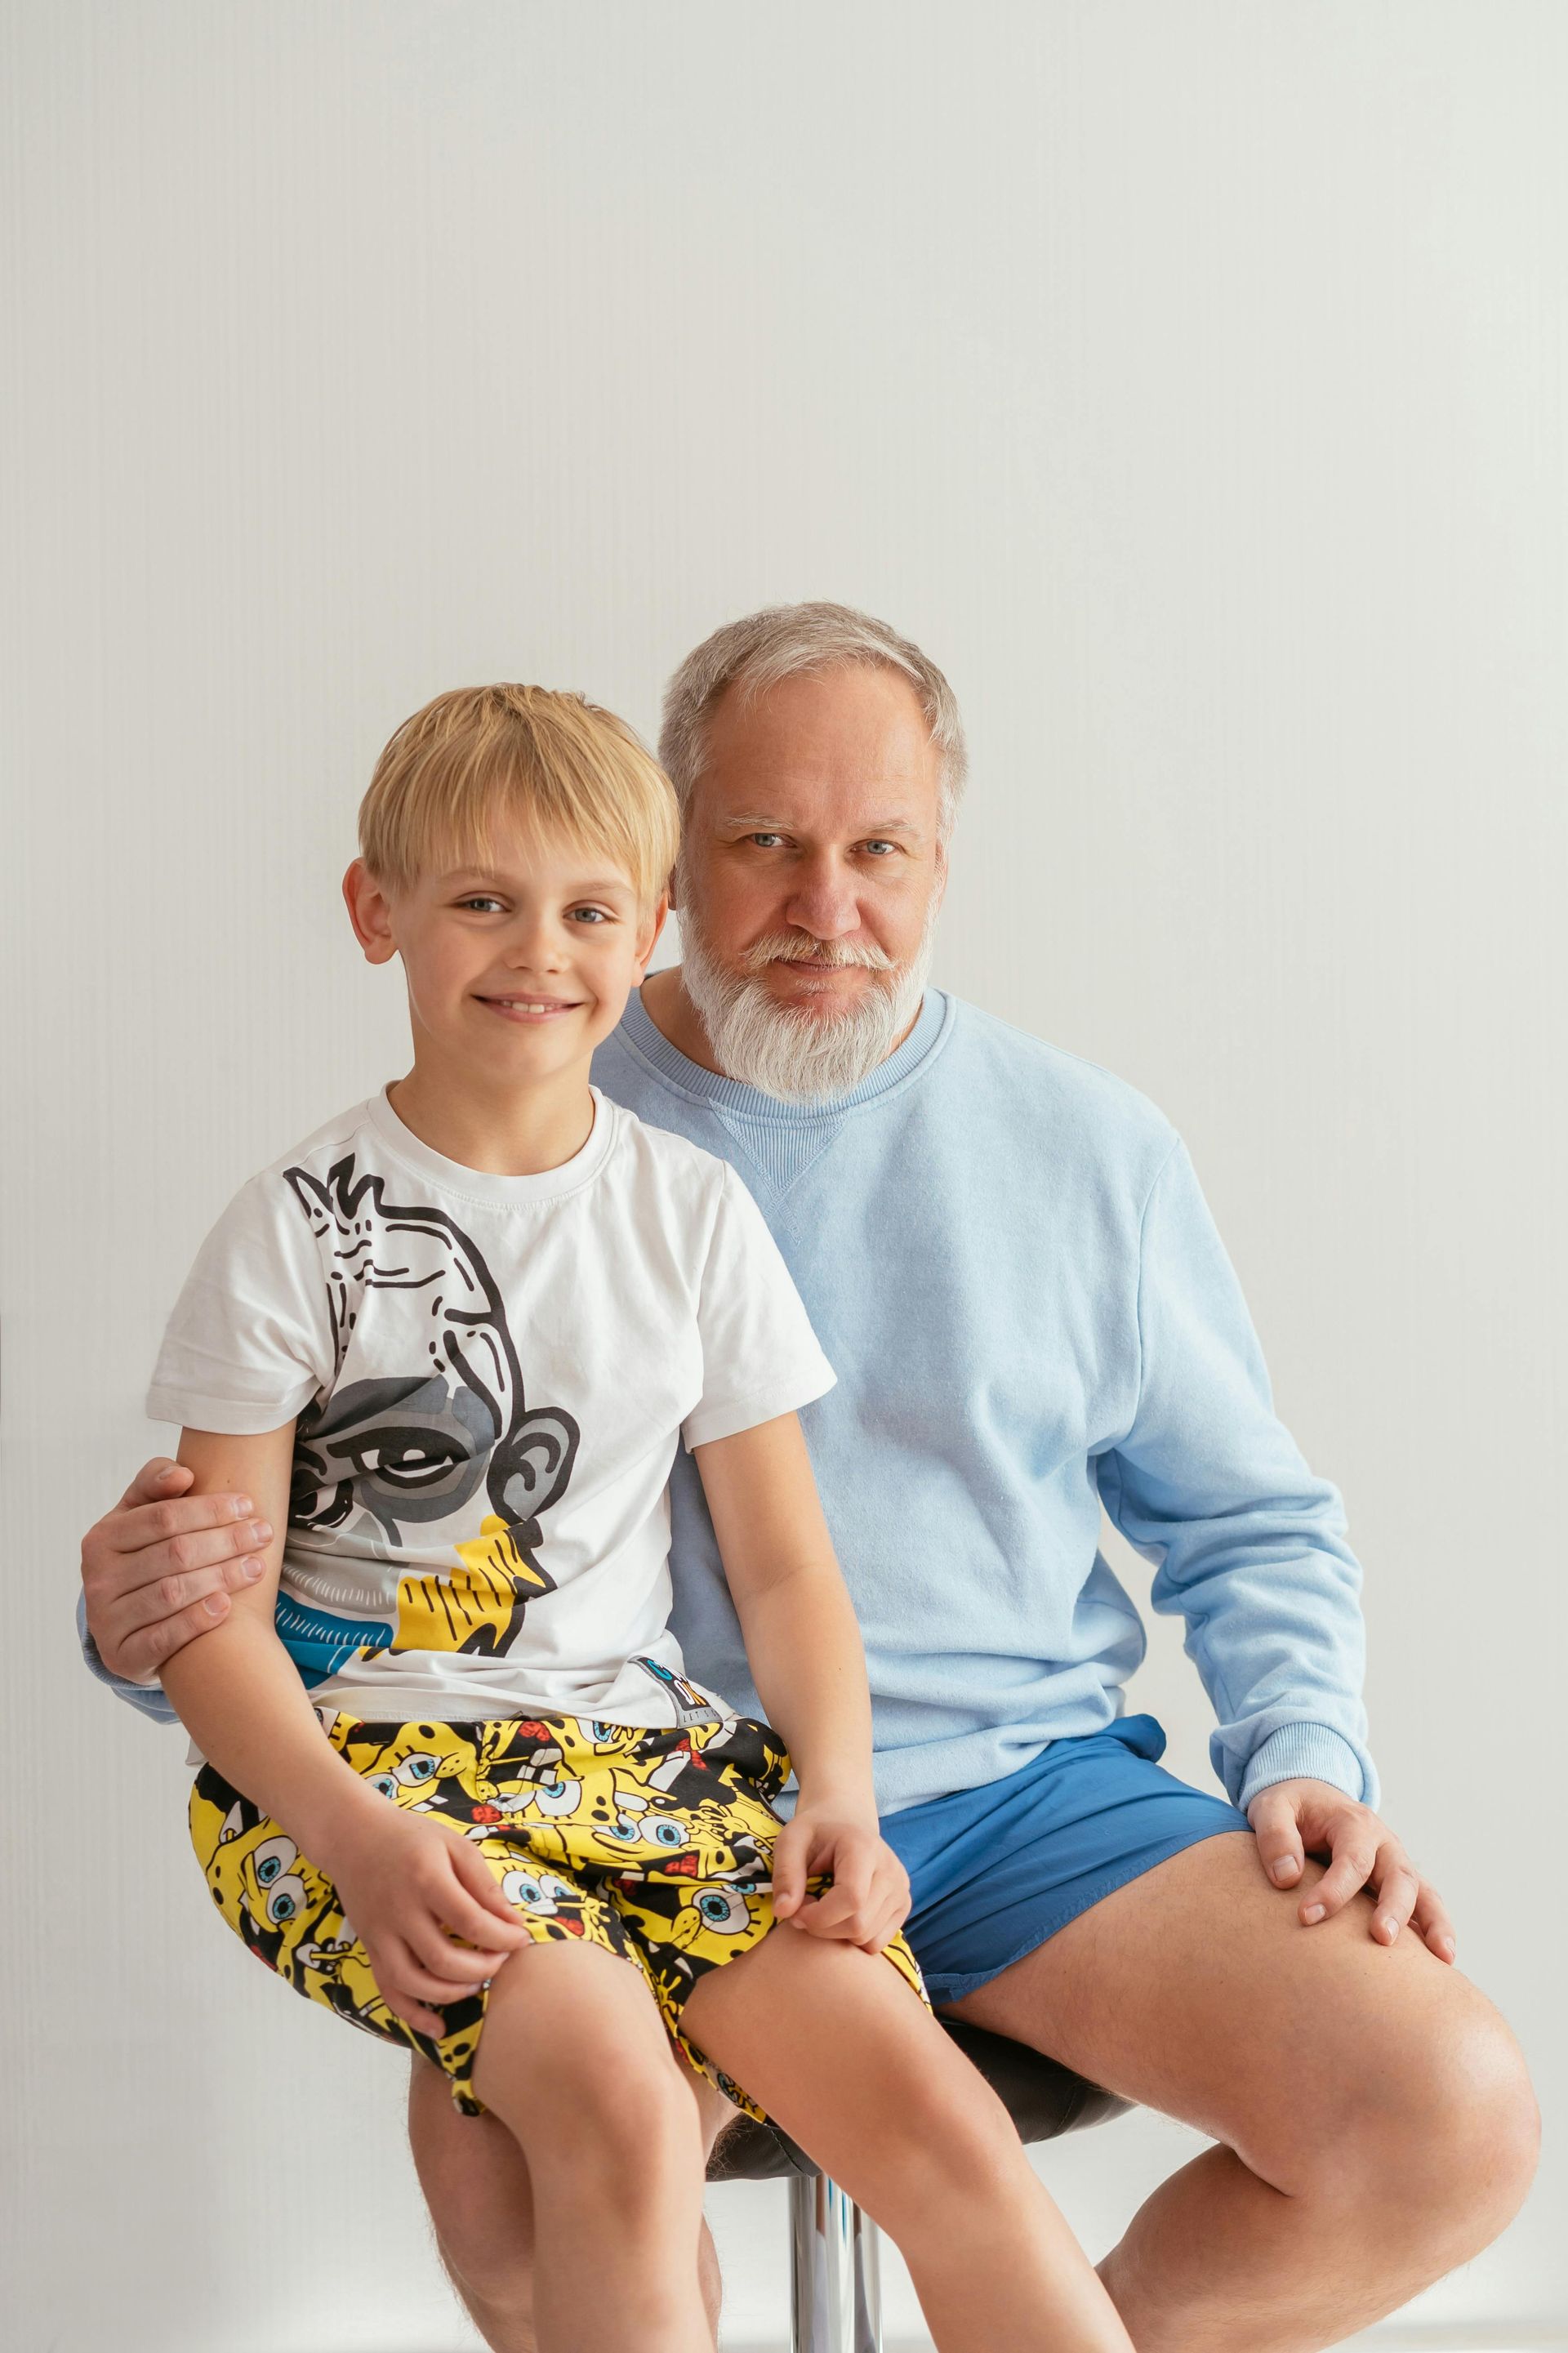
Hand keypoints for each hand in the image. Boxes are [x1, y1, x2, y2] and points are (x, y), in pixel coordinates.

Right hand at [82, 1459, 272, 1681]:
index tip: (247, 1504)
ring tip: (256, 1567)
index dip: (210, 1510)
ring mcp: (106, 1620)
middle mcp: (98, 1579)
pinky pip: (163, 1638)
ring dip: (221, 1577)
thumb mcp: (137, 1515)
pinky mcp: (122, 1656)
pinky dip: (196, 1620)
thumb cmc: (140, 1556)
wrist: (122, 1623)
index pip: (164, 1518)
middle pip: (174, 1554)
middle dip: (225, 1541)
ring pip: (172, 1593)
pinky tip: (225, 1606)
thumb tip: (183, 1474)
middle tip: (262, 1534)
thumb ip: (154, 1484)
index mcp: (102, 1538)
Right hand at [314, 1796, 531, 2037]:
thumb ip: (482, 1884)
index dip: (501, 1937)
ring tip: (476, 1984)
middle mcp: (399, 1912)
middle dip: (481, 1968)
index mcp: (425, 1880)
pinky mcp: (369, 1949)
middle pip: (443, 1959)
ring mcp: (380, 1935)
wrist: (353, 1836)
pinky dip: (412, 2016)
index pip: (469, 1921)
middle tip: (500, 1960)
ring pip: (413, 1983)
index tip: (521, 1939)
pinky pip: (388, 1991)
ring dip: (451, 1993)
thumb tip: (512, 1921)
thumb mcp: (454, 1845)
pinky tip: (438, 2029)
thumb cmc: (411, 1837)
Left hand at [770, 1800, 910, 1955]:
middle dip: (823, 1928)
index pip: (851, 1899)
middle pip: (859, 1925)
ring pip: (868, 1938)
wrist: (845, 1822)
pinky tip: (841, 1916)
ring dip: (837, 1934)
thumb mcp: (790, 1841)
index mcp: (864, 1848)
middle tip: (805, 1909)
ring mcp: (901, 1888)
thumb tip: (784, 1912)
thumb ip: (785, 1874)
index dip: (818, 1917)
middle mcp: (891, 1869)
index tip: (795, 1911)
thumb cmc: (816, 1833)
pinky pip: (878, 1942)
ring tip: (822, 1909)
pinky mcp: (903, 1904)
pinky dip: (854, 1938)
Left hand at [1247, 1776, 1455, 1962]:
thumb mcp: (1272, 1808)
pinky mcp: (1396, 1883)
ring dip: (1433, 1924)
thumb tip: (1286, 1878)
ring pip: (1424, 1892)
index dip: (1333, 1891)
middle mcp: (1383, 1843)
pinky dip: (1434, 1929)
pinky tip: (1441, 1962)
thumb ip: (1275, 1837)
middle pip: (1399, 1876)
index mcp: (1354, 1822)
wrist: (1309, 1799)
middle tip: (1381, 1938)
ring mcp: (1394, 1863)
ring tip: (1442, 1959)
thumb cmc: (1290, 1807)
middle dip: (1393, 1908)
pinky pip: (1424, 1905)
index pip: (1352, 1860)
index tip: (1306, 1916)